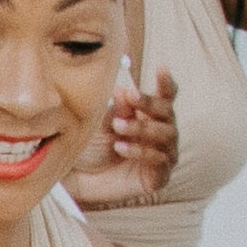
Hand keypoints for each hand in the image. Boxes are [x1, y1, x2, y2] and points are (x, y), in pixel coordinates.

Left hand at [75, 67, 182, 214]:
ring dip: (142, 128)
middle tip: (131, 97)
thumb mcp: (102, 124)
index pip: (166, 97)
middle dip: (149, 104)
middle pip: (168, 113)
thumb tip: (126, 90)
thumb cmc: (92, 148)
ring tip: (117, 127)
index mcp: (149, 116)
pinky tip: (120, 148)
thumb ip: (118, 110)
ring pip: (166, 135)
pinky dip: (140, 151)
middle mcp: (161, 133)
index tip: (161, 67)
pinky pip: (159, 160)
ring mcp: (163, 155)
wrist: (78, 179)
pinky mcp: (159, 176)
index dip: (166, 83)